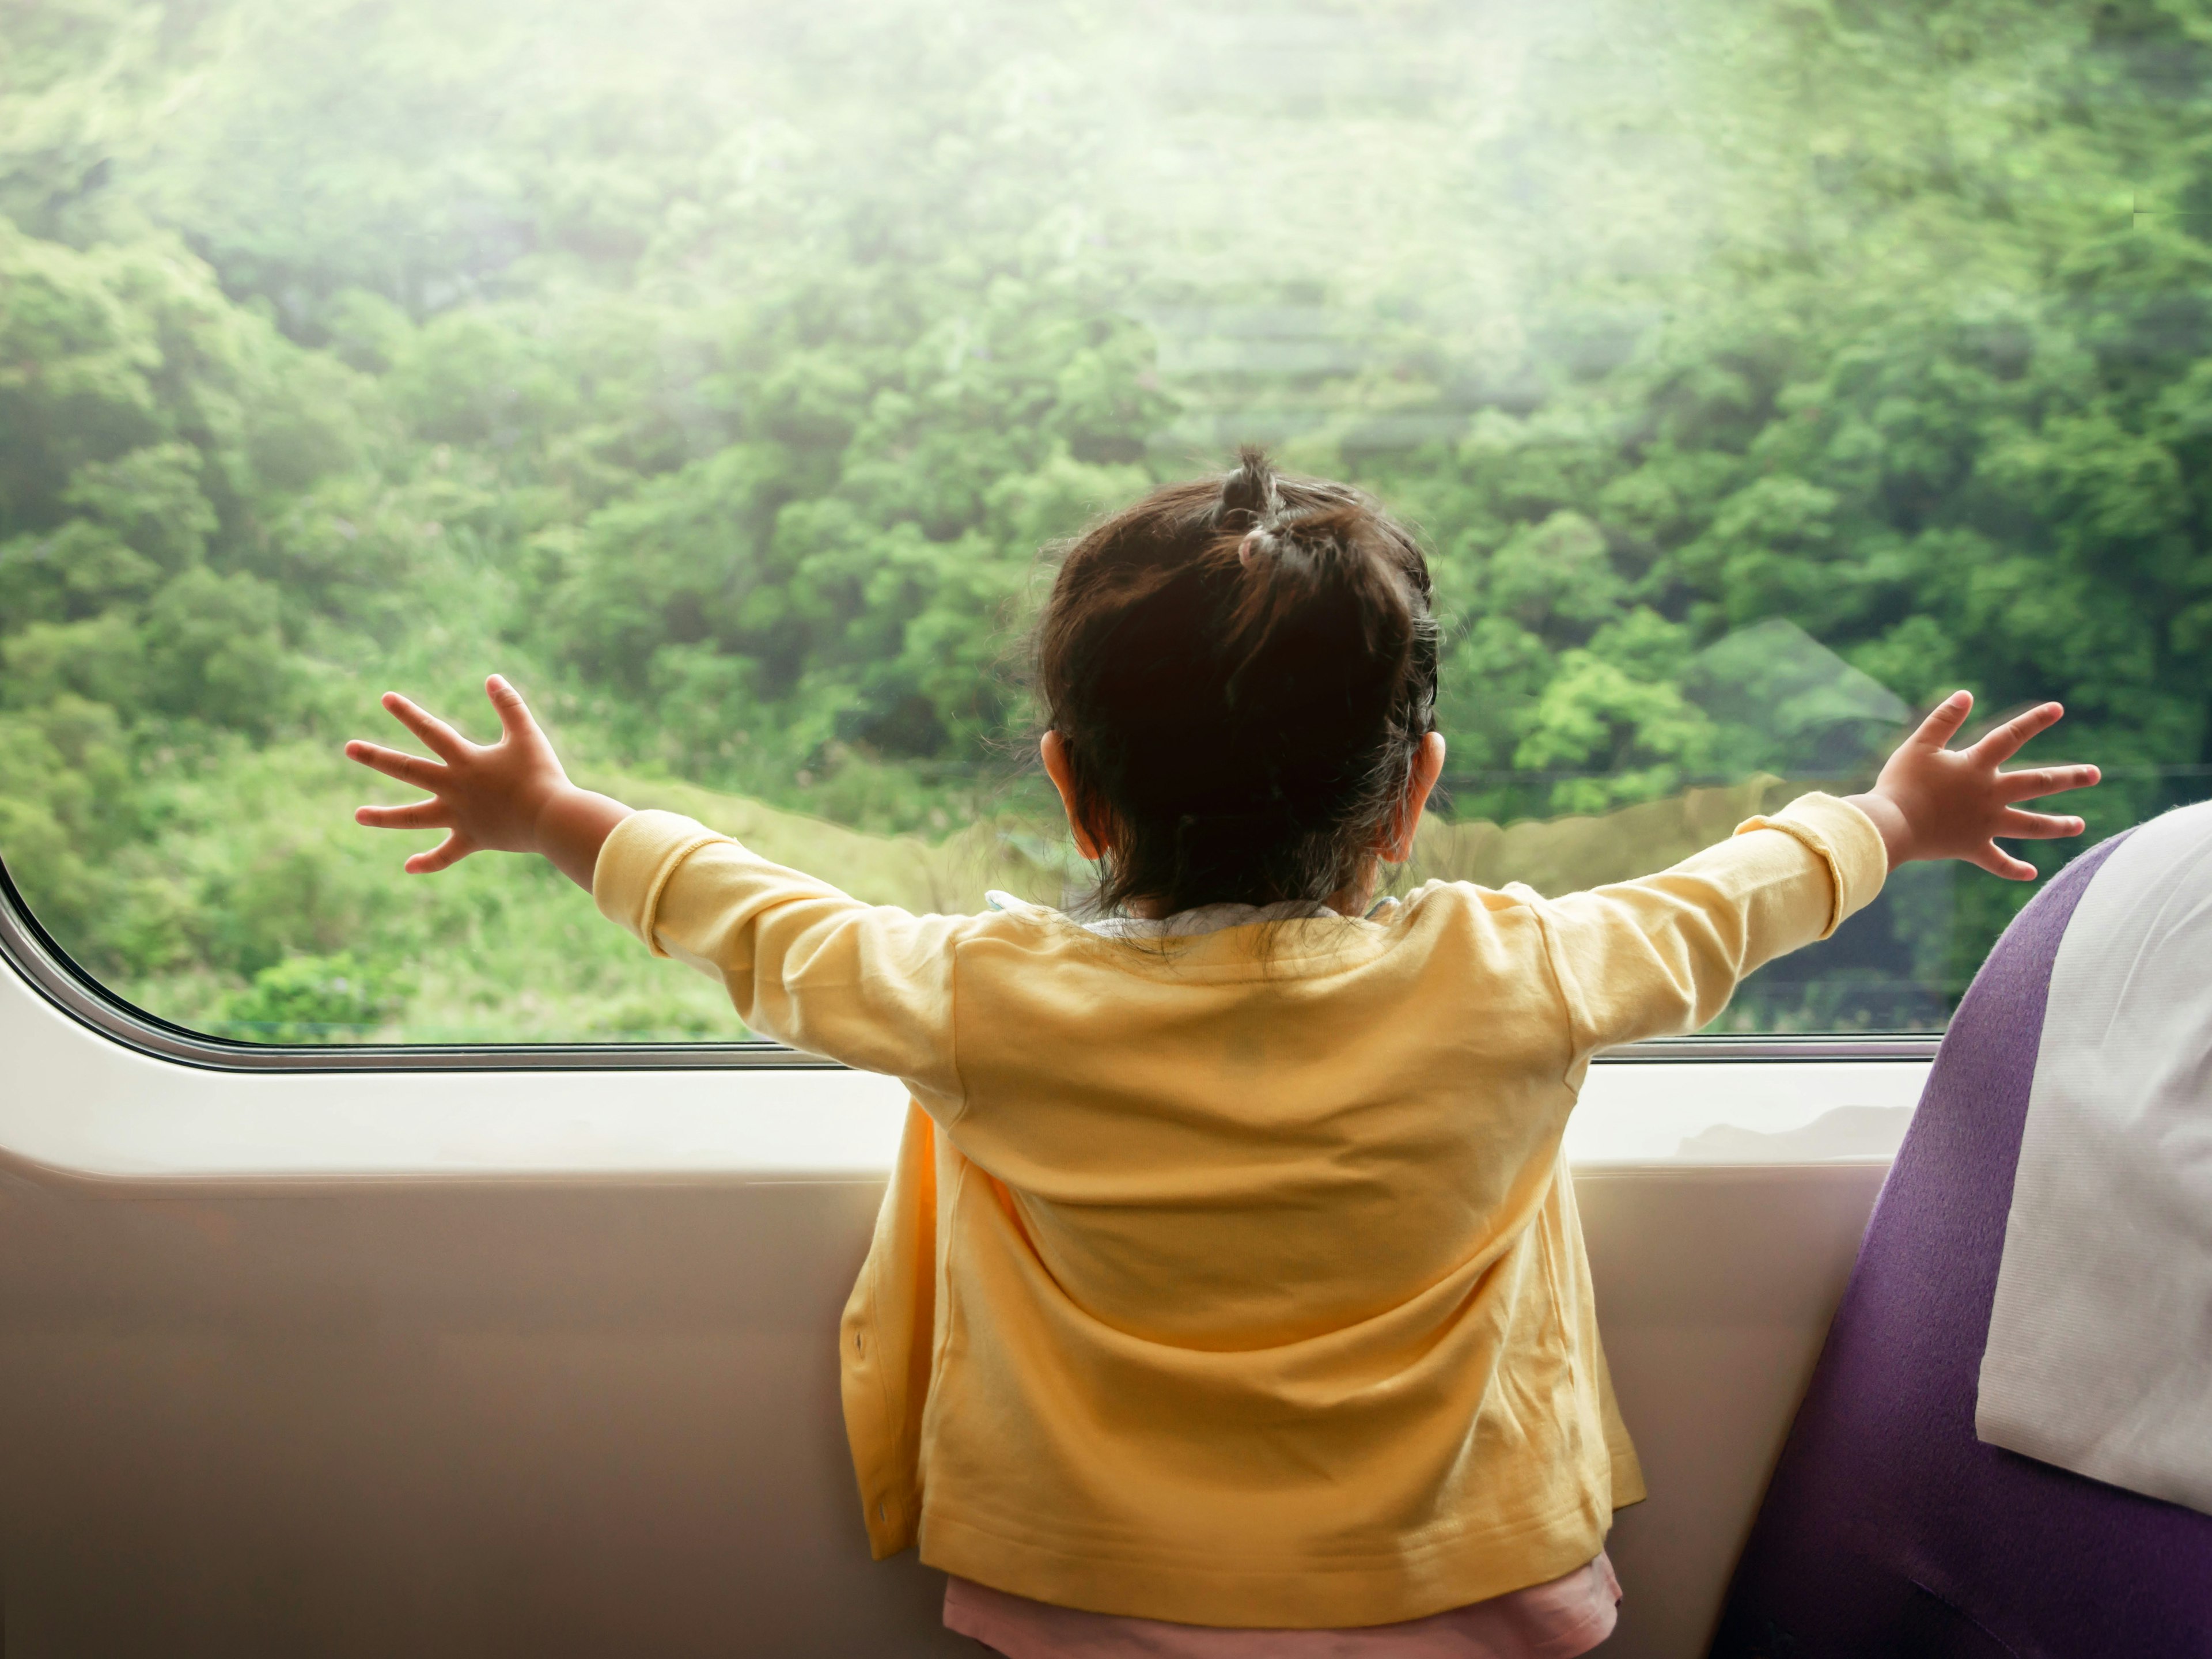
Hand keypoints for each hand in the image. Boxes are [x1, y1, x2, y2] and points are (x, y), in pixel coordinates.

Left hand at [346, 675, 631, 890]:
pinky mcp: (472, 839)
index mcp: (465, 761)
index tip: (385, 699)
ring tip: (358, 815)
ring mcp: (459, 816)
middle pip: (407, 770)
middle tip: (348, 748)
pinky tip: (409, 866)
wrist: (551, 819)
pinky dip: (429, 862)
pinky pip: (445, 855)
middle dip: (376, 757)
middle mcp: (454, 788)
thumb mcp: (527, 735)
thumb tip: (491, 678)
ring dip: (384, 816)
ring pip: (413, 817)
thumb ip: (510, 705)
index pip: (429, 731)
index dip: (407, 713)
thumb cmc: (542, 774)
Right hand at [1846, 692, 2098, 878]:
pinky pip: (1997, 862)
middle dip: (2069, 778)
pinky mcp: (1972, 847)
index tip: (2059, 709)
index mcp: (1976, 766)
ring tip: (2080, 825)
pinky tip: (2032, 873)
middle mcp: (1989, 794)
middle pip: (2037, 783)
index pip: (2011, 736)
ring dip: (2057, 825)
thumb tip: (1967, 695)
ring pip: (2030, 825)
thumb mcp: (1919, 745)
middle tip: (2095, 774)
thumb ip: (1943, 719)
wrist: (1891, 825)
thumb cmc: (1901, 783)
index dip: (2034, 721)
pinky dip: (2014, 869)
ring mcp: (1984, 823)